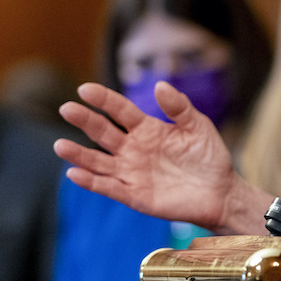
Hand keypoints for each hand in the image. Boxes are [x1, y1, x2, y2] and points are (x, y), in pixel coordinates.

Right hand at [53, 81, 267, 233]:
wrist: (221, 191)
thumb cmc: (208, 156)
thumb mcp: (198, 126)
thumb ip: (179, 106)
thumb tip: (160, 85)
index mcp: (147, 128)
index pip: (120, 110)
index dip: (103, 99)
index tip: (85, 89)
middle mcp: (133, 148)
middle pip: (103, 132)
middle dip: (85, 120)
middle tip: (67, 109)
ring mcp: (132, 172)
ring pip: (98, 162)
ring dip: (79, 154)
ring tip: (59, 145)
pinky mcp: (135, 195)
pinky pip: (109, 187)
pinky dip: (92, 182)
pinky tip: (75, 173)